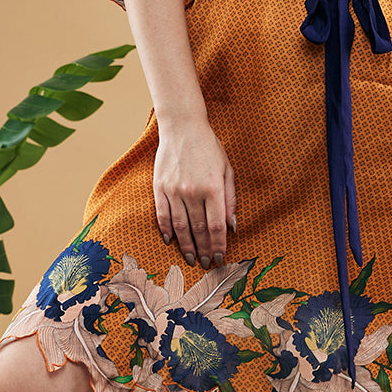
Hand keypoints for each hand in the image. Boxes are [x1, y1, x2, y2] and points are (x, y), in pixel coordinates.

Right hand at [153, 116, 237, 269]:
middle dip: (204, 250)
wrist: (182, 127)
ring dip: (186, 246)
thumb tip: (232, 226)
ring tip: (191, 258)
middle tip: (206, 264)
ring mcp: (174, 191)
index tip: (220, 257)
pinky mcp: (159, 188)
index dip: (219, 245)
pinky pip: (162, 215)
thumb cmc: (209, 147)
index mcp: (213, 188)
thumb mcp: (226, 170)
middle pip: (199, 230)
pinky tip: (171, 241)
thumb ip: (230, 199)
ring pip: (180, 227)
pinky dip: (166, 230)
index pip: (217, 226)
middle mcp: (192, 192)